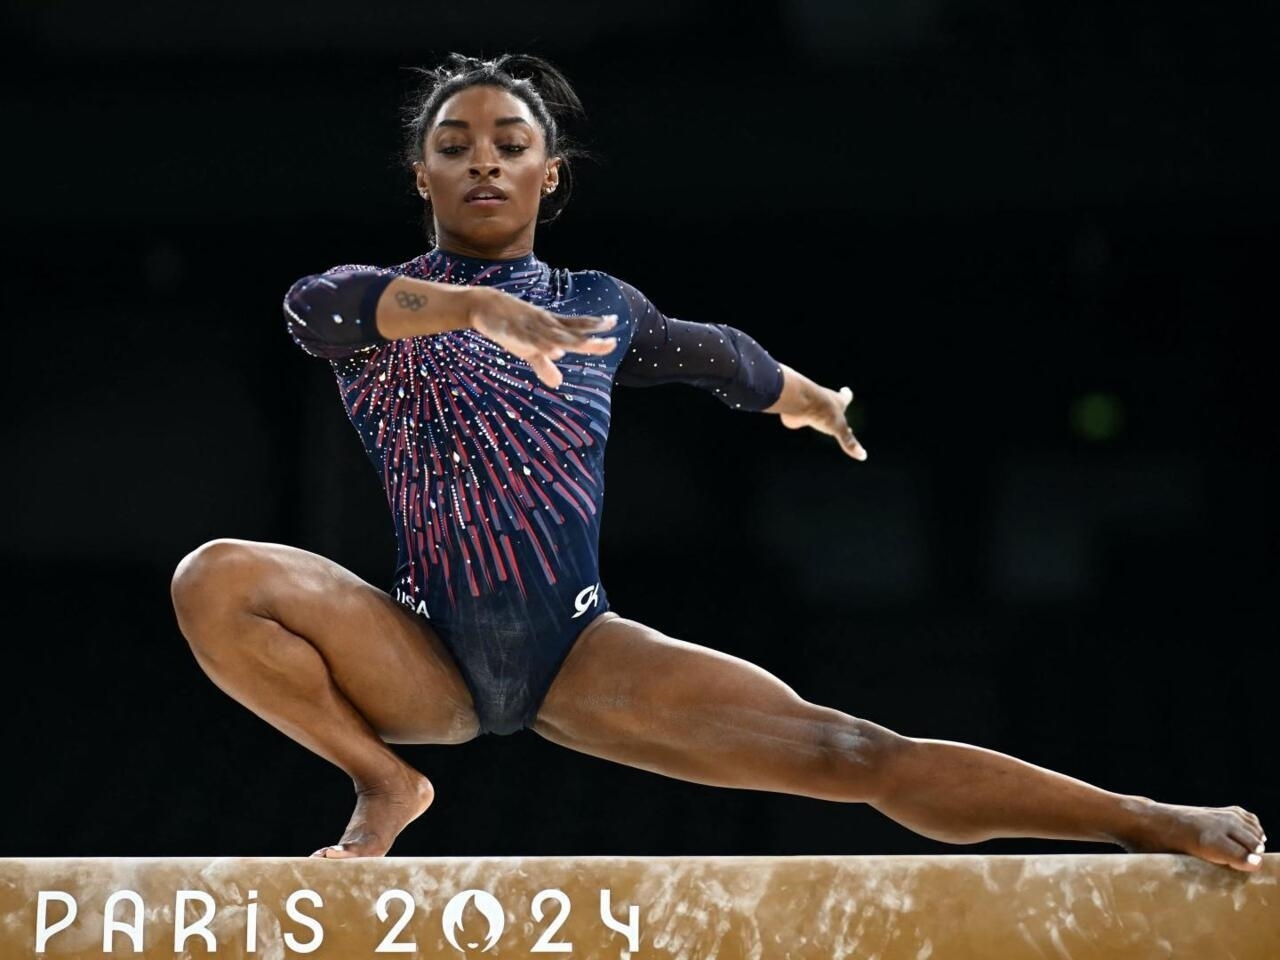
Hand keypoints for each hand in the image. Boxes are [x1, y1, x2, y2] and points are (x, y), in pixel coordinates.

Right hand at [465, 287, 617, 387]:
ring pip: (552, 336)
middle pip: (570, 334)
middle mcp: (544, 326)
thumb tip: (558, 382)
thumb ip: (544, 365)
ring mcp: (528, 328)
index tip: (614, 323)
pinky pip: (527, 339)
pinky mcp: (511, 331)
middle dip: (589, 339)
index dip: (595, 326)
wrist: (483, 305)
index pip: (577, 326)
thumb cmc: (510, 327)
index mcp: (550, 327)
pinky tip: (553, 350)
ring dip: (570, 341)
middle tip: (611, 341)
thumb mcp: (528, 349)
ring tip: (588, 345)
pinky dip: (540, 345)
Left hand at [780, 385, 866, 460]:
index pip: (845, 397)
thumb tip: (863, 456)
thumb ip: (848, 442)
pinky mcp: (797, 413)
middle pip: (829, 402)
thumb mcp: (839, 428)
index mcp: (837, 401)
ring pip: (813, 408)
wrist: (799, 401)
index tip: (846, 390)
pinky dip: (798, 419)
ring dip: (816, 413)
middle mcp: (823, 401)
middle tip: (834, 410)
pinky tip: (795, 423)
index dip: (846, 395)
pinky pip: (798, 416)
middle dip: (832, 407)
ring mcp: (809, 406)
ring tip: (817, 418)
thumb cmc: (823, 411)